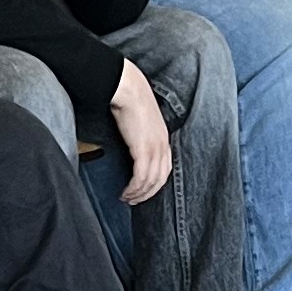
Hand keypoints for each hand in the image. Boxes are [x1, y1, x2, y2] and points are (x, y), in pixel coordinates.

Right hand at [111, 60, 173, 205]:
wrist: (128, 89)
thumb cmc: (131, 99)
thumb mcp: (142, 120)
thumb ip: (142, 133)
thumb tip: (133, 144)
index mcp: (163, 138)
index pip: (165, 168)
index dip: (155, 183)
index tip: (143, 190)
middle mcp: (162, 145)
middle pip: (160, 179)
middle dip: (147, 193)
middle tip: (134, 200)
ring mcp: (154, 148)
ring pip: (150, 181)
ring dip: (138, 194)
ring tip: (127, 198)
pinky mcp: (143, 150)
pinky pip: (141, 177)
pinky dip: (134, 188)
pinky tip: (126, 192)